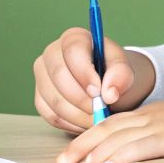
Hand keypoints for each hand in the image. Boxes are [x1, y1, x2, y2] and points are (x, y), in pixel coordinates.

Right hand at [32, 27, 155, 134]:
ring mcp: (42, 76)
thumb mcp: (124, 70)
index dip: (85, 73)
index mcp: (73, 38)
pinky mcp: (40, 97)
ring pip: (54, 99)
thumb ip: (121, 75)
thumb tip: (109, 93)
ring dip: (78, 115)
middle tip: (100, 110)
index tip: (100, 92)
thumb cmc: (113, 74)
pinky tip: (85, 122)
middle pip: (58, 75)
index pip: (73, 51)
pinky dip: (70, 124)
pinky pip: (50, 115)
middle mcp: (52, 53)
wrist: (107, 88)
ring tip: (97, 118)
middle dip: (81, 98)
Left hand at [57, 90, 163, 162]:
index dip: (89, 138)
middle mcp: (149, 117)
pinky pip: (142, 146)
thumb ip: (159, 141)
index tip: (73, 153)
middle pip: (106, 129)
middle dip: (82, 146)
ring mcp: (160, 125)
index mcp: (149, 115)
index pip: (111, 124)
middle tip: (62, 162)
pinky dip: (122, 157)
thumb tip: (140, 161)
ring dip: (95, 153)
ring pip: (119, 137)